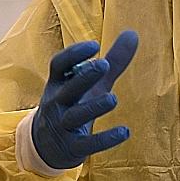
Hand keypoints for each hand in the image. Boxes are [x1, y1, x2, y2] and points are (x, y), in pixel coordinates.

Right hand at [31, 30, 138, 169]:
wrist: (47, 146)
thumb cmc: (73, 105)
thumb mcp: (90, 84)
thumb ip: (112, 61)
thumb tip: (133, 33)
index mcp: (58, 84)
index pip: (58, 65)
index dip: (73, 54)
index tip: (94, 45)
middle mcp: (56, 103)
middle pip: (68, 89)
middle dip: (84, 77)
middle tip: (104, 65)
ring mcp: (62, 126)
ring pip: (76, 116)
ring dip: (94, 107)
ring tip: (113, 98)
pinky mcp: (72, 147)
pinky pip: (88, 144)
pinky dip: (106, 139)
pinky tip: (125, 132)